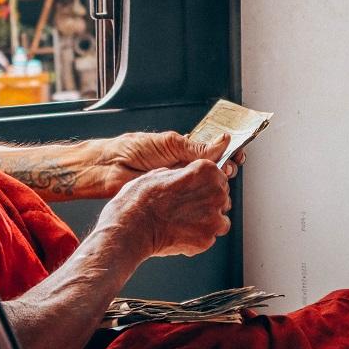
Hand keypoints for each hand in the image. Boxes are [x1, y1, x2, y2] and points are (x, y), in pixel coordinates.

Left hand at [96, 131, 245, 196]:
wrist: (110, 169)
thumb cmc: (133, 150)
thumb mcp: (169, 143)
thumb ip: (196, 147)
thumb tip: (224, 141)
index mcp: (185, 152)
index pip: (214, 154)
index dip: (228, 154)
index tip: (239, 154)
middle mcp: (184, 170)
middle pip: (215, 174)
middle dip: (225, 171)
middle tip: (227, 170)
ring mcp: (180, 188)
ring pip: (207, 192)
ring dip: (216, 190)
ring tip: (218, 185)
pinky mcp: (173, 204)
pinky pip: (193, 206)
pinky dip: (203, 206)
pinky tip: (207, 202)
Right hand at [97, 159, 231, 257]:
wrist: (131, 229)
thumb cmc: (139, 200)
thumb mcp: (158, 173)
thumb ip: (180, 174)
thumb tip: (183, 177)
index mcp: (205, 172)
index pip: (218, 174)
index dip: (205, 182)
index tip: (197, 188)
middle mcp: (215, 193)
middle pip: (221, 196)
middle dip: (208, 201)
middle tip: (187, 207)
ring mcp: (213, 218)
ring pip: (220, 219)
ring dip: (207, 220)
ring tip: (185, 222)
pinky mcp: (207, 240)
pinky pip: (209, 237)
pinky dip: (198, 237)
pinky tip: (180, 233)